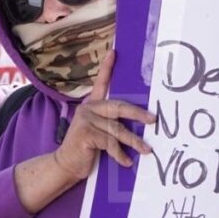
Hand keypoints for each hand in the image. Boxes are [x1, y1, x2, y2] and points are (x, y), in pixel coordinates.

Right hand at [52, 51, 154, 179]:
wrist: (66, 165)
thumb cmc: (86, 148)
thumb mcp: (98, 131)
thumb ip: (110, 123)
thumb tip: (138, 121)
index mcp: (92, 105)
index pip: (101, 82)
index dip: (107, 68)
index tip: (114, 52)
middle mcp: (88, 109)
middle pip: (118, 107)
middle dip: (137, 113)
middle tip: (152, 119)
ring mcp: (85, 121)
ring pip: (116, 129)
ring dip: (134, 141)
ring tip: (147, 149)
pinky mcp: (85, 134)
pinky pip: (109, 143)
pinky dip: (120, 154)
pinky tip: (127, 161)